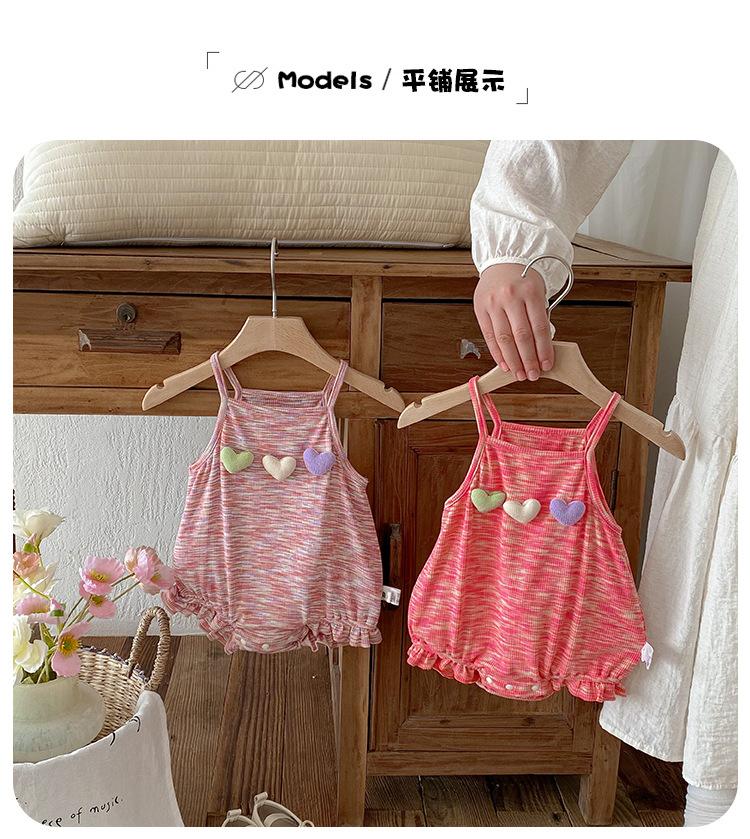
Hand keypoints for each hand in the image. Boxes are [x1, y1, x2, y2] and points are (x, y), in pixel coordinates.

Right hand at [473, 263, 553, 380]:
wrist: (503, 261)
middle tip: (532, 375)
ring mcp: (493, 303)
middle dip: (528, 359)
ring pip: (504, 339)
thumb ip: (538, 317)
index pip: (539, 327)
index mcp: (530, 292)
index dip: (543, 350)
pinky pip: (489, 336)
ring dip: (513, 360)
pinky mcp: (480, 309)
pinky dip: (497, 353)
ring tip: (519, 374)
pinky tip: (505, 364)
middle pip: (521, 336)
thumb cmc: (524, 279)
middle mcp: (510, 297)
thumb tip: (541, 350)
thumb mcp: (538, 292)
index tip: (546, 365)